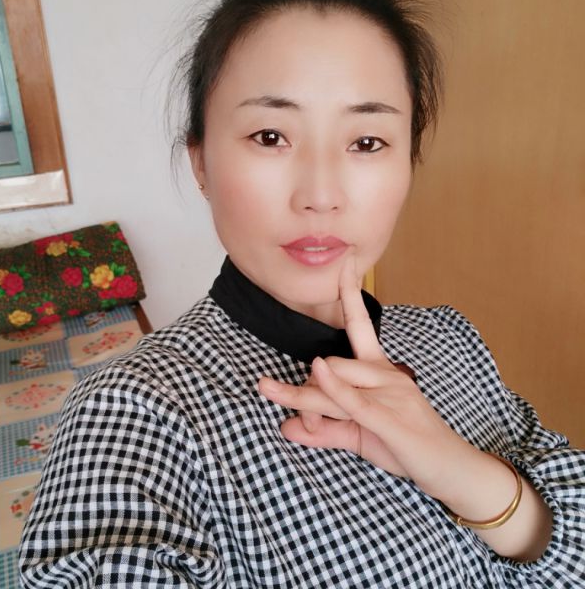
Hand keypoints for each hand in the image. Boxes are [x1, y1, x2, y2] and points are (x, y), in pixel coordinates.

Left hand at [258, 255, 477, 500]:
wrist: (449, 470)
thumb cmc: (406, 446)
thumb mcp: (358, 436)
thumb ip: (323, 430)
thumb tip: (285, 427)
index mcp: (379, 371)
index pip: (361, 326)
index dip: (350, 296)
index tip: (345, 265)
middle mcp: (384, 373)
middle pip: (330, 366)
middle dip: (302, 389)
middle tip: (288, 408)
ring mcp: (390, 393)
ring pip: (333, 382)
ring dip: (305, 399)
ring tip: (294, 415)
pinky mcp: (390, 417)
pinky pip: (354, 400)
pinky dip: (333, 387)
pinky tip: (317, 370)